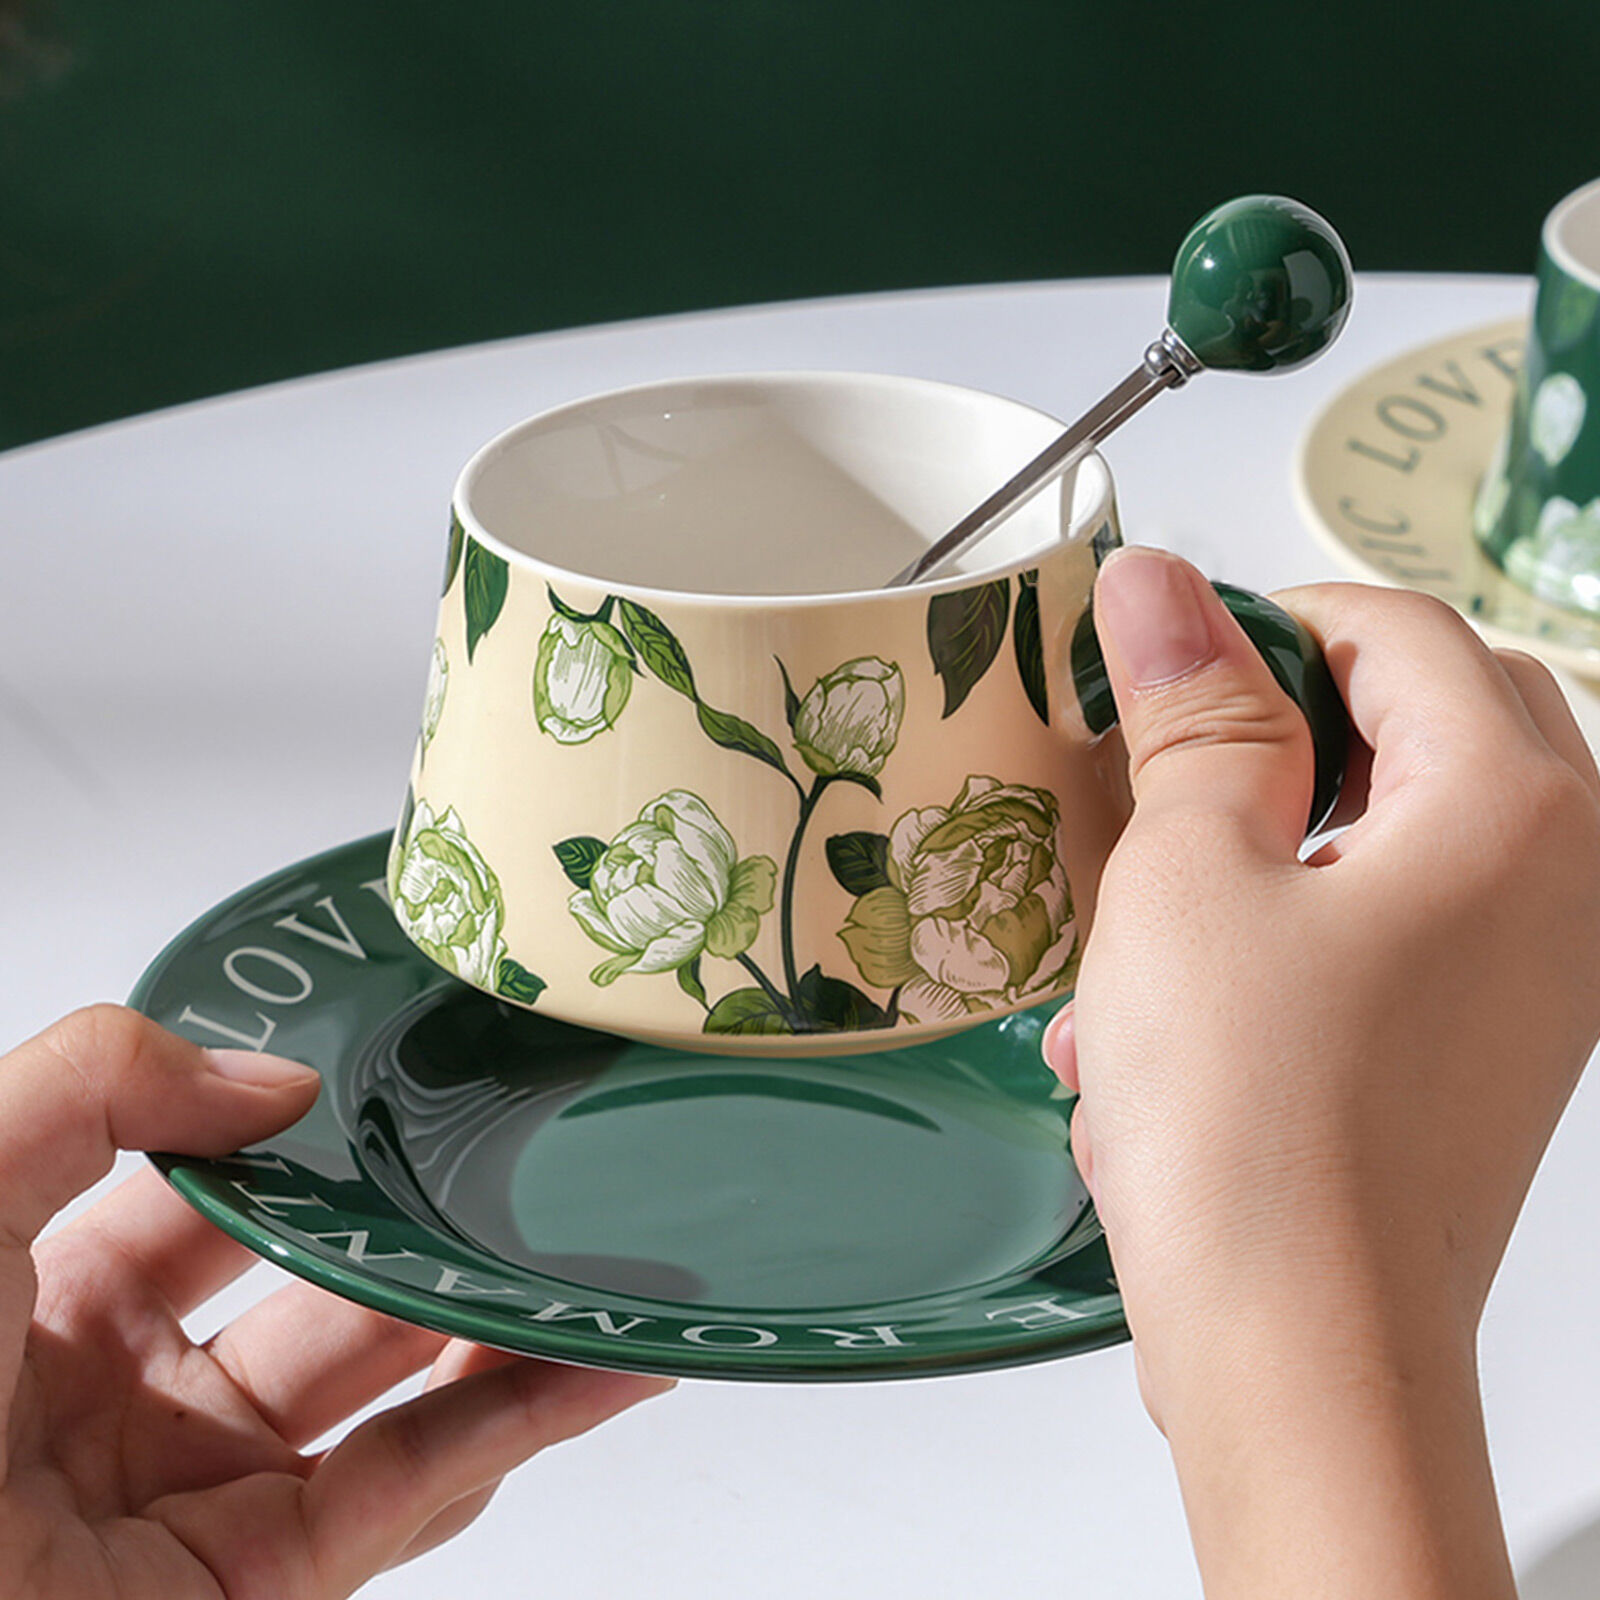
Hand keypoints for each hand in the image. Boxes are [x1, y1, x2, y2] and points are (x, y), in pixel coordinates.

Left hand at [0, 1005, 670, 1597]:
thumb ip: (98, 1084)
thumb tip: (277, 1080)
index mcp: (39, 1296)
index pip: (209, 1187)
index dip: (306, 1130)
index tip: (409, 1074)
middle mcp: (128, 1398)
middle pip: (320, 1282)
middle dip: (425, 1218)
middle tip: (533, 1148)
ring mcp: (201, 1501)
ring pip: (390, 1388)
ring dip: (500, 1317)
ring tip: (604, 1239)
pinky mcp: (261, 1595)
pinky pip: (409, 1492)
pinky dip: (521, 1424)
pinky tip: (603, 1360)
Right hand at [1044, 549, 1599, 1598]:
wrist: (1300, 1356)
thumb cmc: (1251, 1119)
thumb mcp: (1190, 873)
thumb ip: (1193, 712)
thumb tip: (1162, 586)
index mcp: (1515, 806)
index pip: (1396, 630)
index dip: (1260, 620)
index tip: (1153, 656)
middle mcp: (1566, 882)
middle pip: (1419, 722)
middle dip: (1276, 732)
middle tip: (1157, 770)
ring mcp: (1539, 976)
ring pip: (1393, 835)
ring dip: (1261, 852)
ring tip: (1140, 930)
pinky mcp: (1490, 1050)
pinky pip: (1388, 935)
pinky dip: (1281, 940)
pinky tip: (1166, 1017)